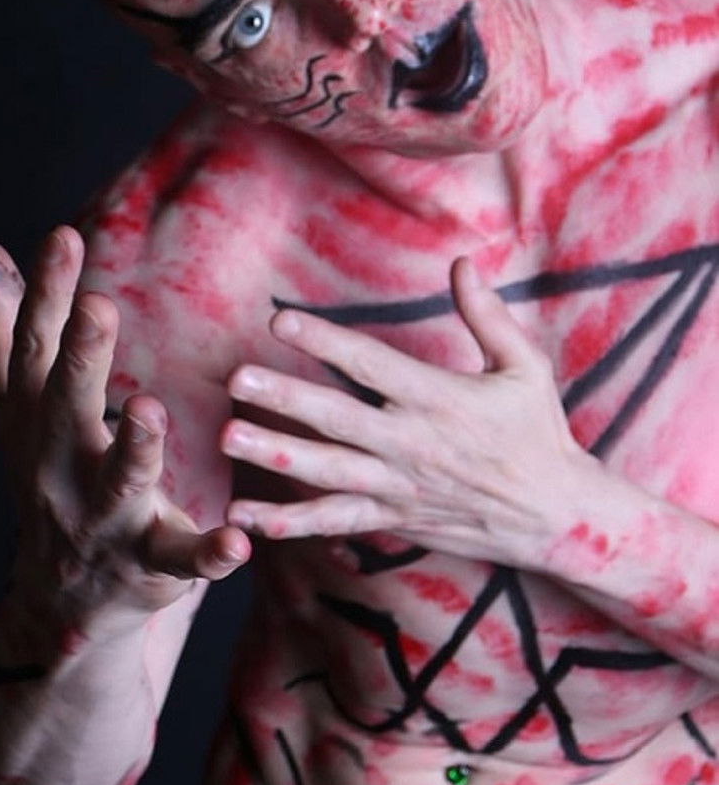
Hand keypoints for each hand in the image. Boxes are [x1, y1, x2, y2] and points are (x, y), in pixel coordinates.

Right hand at [0, 226, 249, 632]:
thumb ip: (7, 326)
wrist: (59, 601)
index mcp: (36, 422)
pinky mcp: (149, 565)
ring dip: (134, 451)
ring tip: (148, 412)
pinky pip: (181, 560)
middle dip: (81, 359)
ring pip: (120, 487)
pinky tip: (238, 541)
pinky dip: (209, 553)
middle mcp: (62, 468)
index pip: (36, 351)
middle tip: (97, 305)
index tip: (61, 237)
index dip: (46, 295)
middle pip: (68, 410)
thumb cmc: (49, 472)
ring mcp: (104, 521)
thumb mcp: (21, 405)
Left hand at [222, 258, 591, 566]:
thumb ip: (488, 315)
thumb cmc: (538, 432)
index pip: (371, 365)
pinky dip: (292, 521)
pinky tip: (246, 516)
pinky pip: (336, 520)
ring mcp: (399, 485)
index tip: (281, 321)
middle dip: (285, 397)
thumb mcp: (526, 366)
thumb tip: (462, 263)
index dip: (325, 342)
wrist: (555, 516)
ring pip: (328, 471)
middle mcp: (413, 442)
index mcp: (440, 398)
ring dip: (276, 454)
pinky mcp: (393, 516)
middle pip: (338, 418)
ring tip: (229, 436)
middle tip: (237, 379)